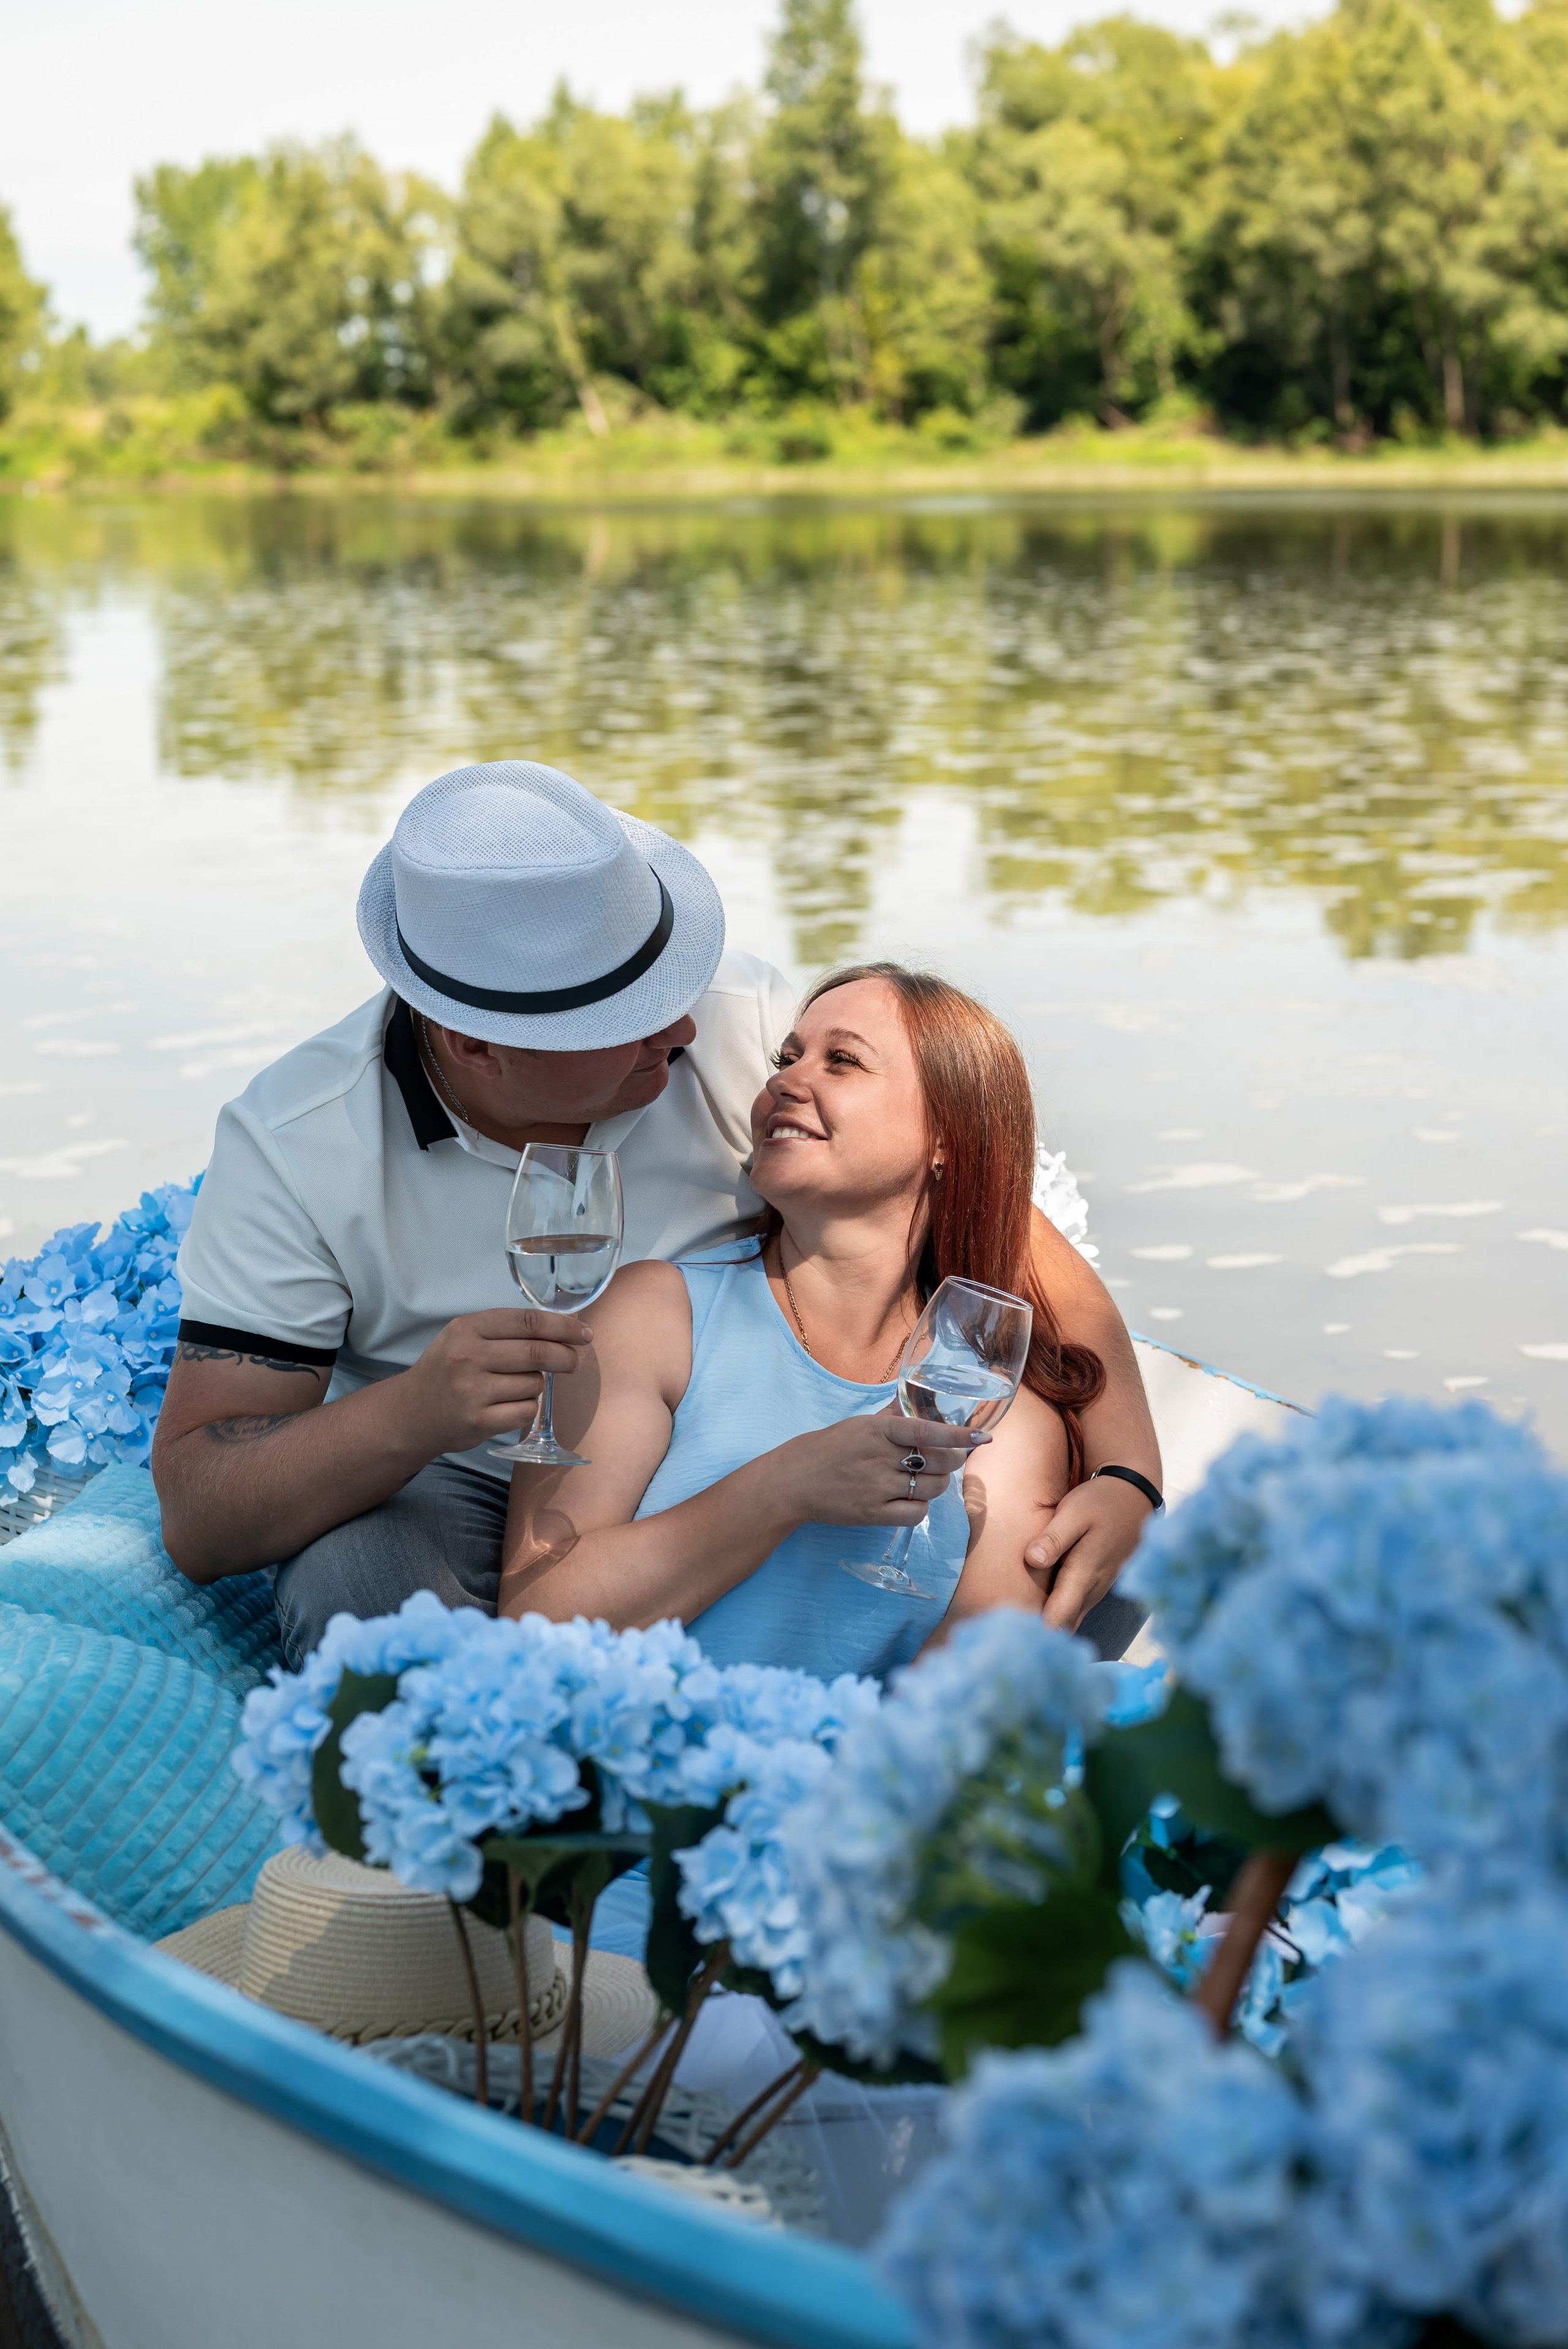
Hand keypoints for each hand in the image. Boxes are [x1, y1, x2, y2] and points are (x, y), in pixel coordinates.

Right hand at [396, 1309, 591, 1456]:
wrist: (411, 1412)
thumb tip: (563, 1328)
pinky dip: (528, 1408)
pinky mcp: (479, 1421)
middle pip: (537, 1352)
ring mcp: (473, 1391)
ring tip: (516, 1386)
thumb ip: (505, 1330)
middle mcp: (468, 1357)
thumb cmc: (446, 1370)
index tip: (583, 1333)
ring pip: (534, 1384)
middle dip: (565, 1356)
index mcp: (467, 1329)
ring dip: (536, 1385)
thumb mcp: (464, 1337)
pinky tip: (511, 1405)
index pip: (527, 1322)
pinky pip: (526, 1411)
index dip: (562, 1326)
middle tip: (573, 1361)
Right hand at [772, 1412, 983, 1529]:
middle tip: (950, 1460)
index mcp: (876, 1430)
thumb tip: (915, 1403)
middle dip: (953, 1461)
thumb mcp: (857, 1425)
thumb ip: (889, 1417)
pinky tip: (912, 1500)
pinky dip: (921, 1507)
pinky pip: (915, 1513)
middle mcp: (879, 1457)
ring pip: (930, 1488)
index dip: (957, 1434)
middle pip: (937, 1462)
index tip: (982, 1437)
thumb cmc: (827, 1449)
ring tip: (929, 1479)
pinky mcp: (872, 1514)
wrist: (793, 1481)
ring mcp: (876, 1488)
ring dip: (938, 1484)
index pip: (925, 1430)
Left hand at [1025, 1474, 1154, 1629]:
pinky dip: (1055, 1619)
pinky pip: (1073, 1612)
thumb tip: (1032, 1560)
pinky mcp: (1094, 1587)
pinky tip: (1032, 1616)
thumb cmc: (1101, 1503)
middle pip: (1062, 1629)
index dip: (1035, 1635)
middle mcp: (1091, 1591)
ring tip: (1013, 1635)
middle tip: (1004, 1642)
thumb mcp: (1075, 1512)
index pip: (1058, 1620)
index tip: (1010, 1643)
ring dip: (1046, 1630)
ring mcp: (1095, 1591)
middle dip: (1036, 1638)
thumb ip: (1054, 1538)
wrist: (1134, 1498)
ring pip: (1069, 1622)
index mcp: (1084, 1575)